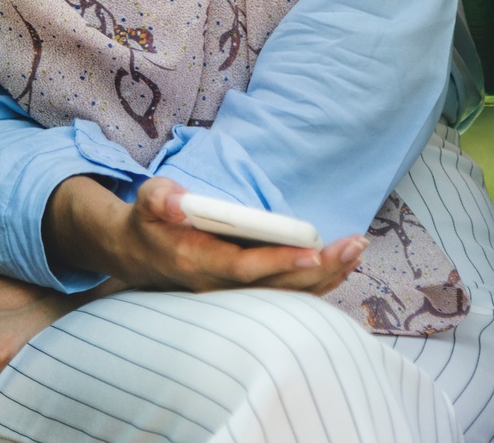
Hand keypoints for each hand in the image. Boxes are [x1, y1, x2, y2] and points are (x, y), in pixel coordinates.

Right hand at [43, 175, 366, 294]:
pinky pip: (283, 293)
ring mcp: (230, 294)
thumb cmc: (148, 220)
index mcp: (195, 261)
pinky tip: (342, 266)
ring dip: (324, 276)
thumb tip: (175, 200)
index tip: (314, 252)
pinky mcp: (242, 293)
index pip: (243, 268)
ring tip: (357, 251)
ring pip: (284, 293)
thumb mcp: (147, 199)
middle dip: (318, 268)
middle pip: (275, 286)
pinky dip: (315, 281)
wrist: (136, 254)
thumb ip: (160, 198)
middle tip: (354, 246)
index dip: (280, 262)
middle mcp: (217, 286)